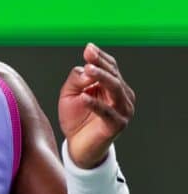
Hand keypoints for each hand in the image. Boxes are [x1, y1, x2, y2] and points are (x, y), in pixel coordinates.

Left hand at [58, 43, 135, 168]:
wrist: (78, 145)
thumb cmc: (75, 118)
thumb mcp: (70, 94)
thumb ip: (76, 80)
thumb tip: (84, 69)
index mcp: (113, 86)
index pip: (111, 67)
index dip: (100, 57)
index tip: (89, 47)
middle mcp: (122, 96)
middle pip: (114, 76)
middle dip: (101, 64)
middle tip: (89, 56)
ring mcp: (122, 110)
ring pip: (115, 89)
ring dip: (101, 78)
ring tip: (88, 70)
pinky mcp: (117, 125)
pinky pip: (107, 112)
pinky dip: (96, 104)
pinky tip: (84, 97)